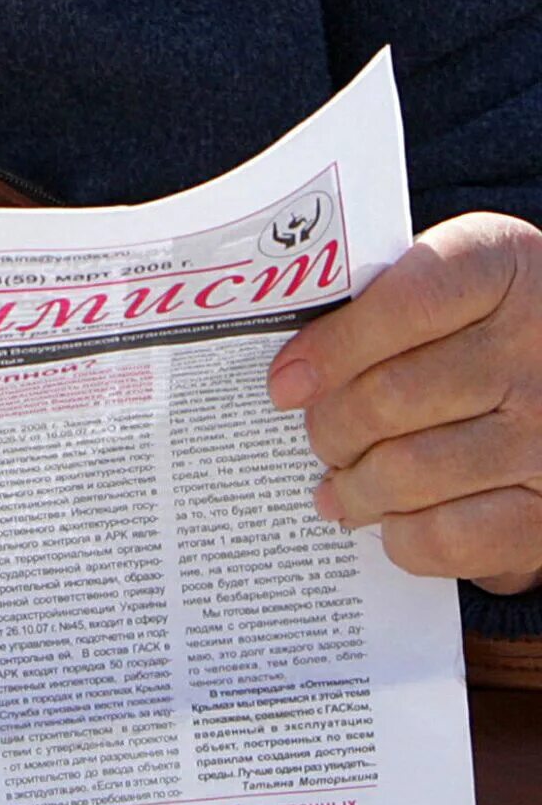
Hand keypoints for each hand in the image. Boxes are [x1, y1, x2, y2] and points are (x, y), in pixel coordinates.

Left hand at [268, 213, 541, 595]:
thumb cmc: (490, 320)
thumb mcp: (455, 279)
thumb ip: (384, 302)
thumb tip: (295, 375)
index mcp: (497, 268)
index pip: (403, 307)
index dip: (332, 350)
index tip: (287, 385)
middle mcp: (532, 348)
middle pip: (391, 397)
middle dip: (331, 429)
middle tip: (320, 440)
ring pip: (409, 470)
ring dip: (354, 488)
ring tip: (338, 489)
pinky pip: (451, 536)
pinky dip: (402, 535)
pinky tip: (390, 520)